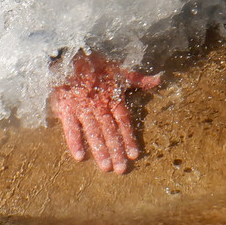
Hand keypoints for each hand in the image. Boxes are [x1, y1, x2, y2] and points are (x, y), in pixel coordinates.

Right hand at [50, 51, 161, 173]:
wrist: (69, 55)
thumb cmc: (95, 65)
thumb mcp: (118, 71)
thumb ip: (137, 79)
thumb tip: (158, 80)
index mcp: (113, 98)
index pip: (124, 121)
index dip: (129, 137)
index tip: (134, 155)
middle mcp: (100, 105)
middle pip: (110, 131)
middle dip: (116, 150)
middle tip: (120, 169)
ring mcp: (83, 107)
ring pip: (93, 131)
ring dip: (100, 149)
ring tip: (106, 167)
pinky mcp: (67, 107)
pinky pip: (71, 126)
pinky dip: (74, 140)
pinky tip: (79, 156)